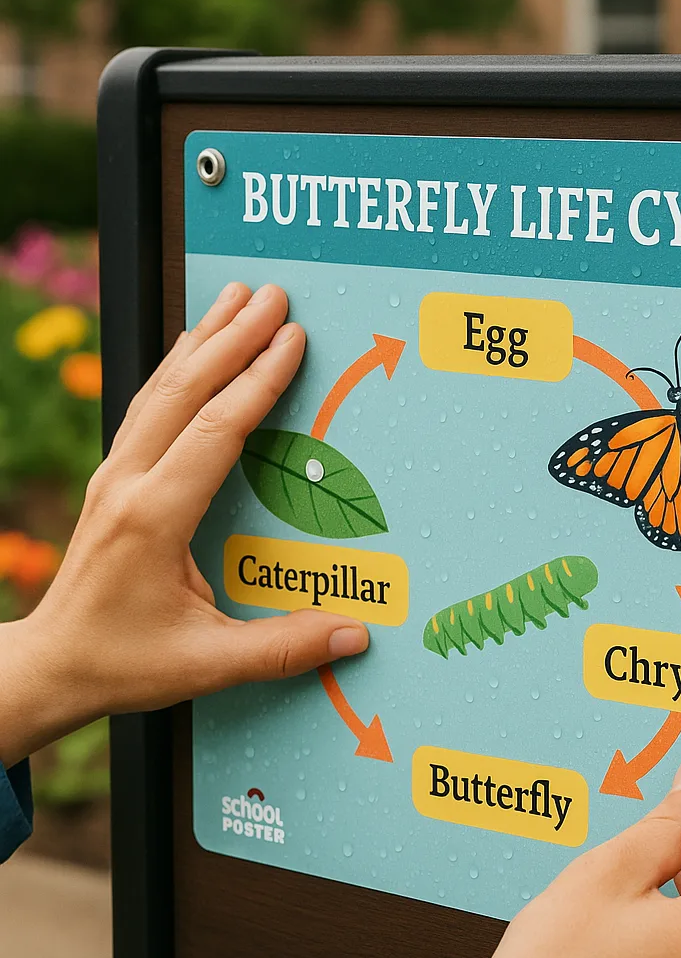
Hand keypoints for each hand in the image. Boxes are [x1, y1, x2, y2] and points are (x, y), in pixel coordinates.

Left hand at [0, 283, 368, 766]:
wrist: (49, 663)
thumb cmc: (122, 662)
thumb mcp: (208, 663)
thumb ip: (284, 647)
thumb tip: (354, 634)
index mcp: (155, 518)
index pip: (216, 430)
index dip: (258, 380)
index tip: (292, 338)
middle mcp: (128, 484)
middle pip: (184, 389)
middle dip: (231, 335)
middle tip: (272, 293)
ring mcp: (114, 476)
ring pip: (161, 388)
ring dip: (201, 338)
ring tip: (234, 297)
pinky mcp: (114, 479)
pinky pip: (148, 406)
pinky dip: (178, 367)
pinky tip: (195, 349)